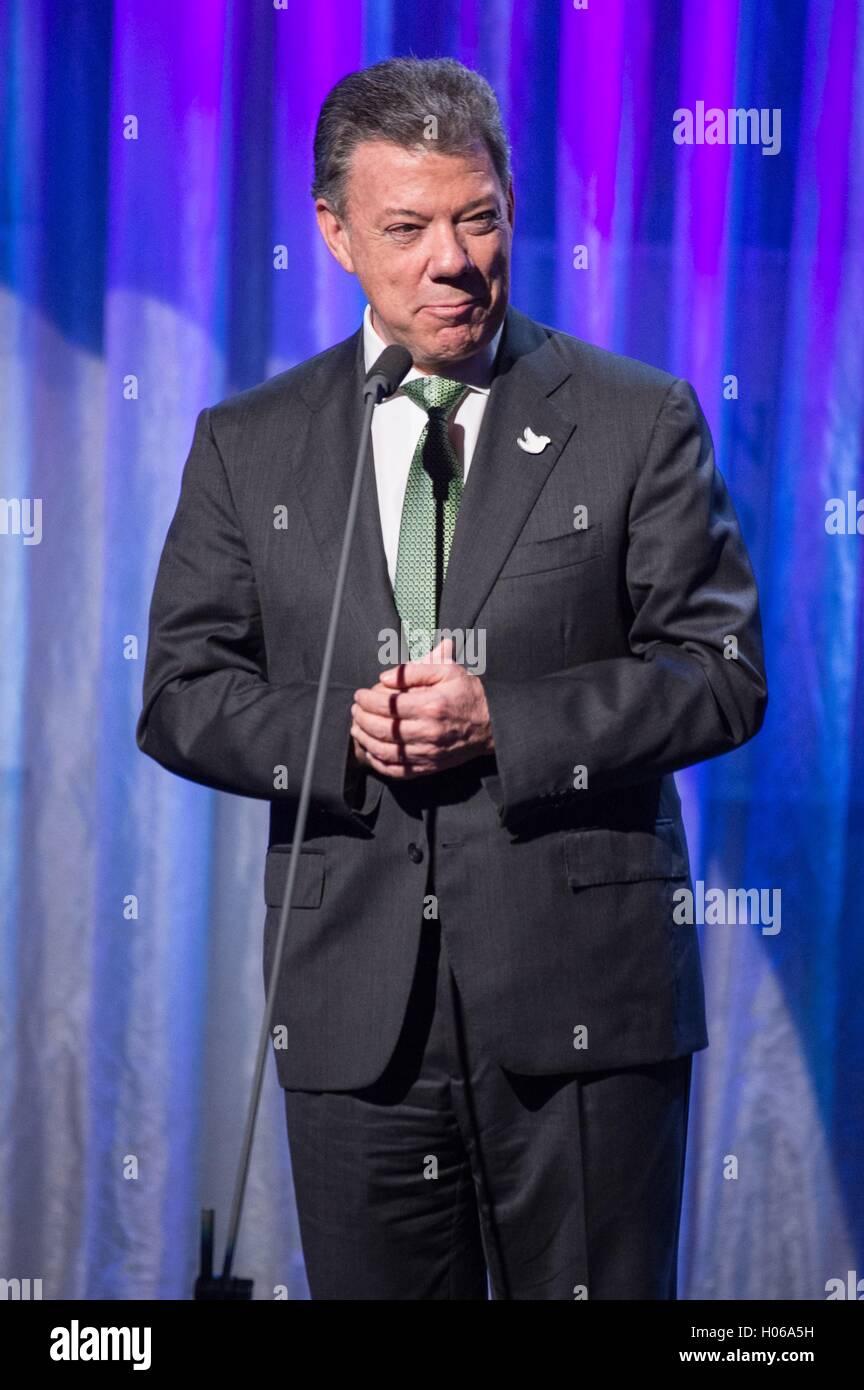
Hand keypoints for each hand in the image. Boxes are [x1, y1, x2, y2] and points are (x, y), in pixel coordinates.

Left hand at [351, 638, 494, 779]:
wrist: (493, 723)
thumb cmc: (468, 693)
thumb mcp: (447, 669)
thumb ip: (414, 670)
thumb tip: (385, 678)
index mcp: (431, 705)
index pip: (387, 705)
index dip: (367, 700)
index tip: (359, 694)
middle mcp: (428, 732)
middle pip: (382, 729)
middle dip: (362, 719)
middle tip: (355, 710)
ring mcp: (428, 753)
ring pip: (385, 751)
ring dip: (365, 740)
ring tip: (357, 728)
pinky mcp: (430, 767)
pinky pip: (397, 771)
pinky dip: (379, 763)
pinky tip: (370, 751)